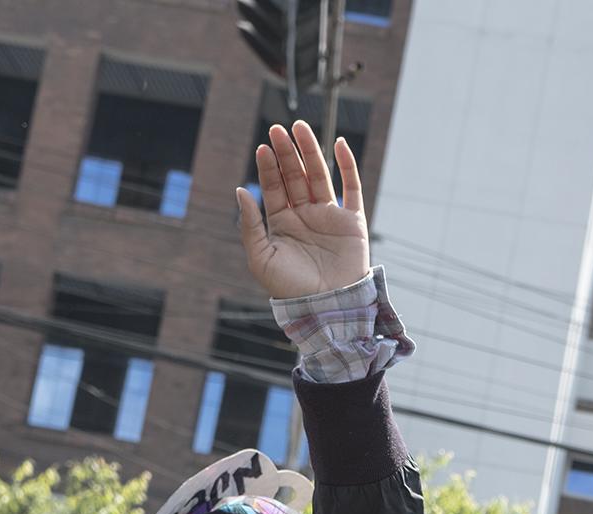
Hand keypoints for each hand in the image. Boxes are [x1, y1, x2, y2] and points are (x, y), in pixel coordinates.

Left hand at [237, 121, 369, 300]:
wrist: (326, 307)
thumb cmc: (290, 289)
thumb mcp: (260, 258)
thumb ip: (250, 225)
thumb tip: (240, 190)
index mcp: (282, 224)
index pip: (274, 187)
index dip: (268, 167)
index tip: (263, 148)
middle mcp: (305, 216)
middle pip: (295, 176)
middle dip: (286, 153)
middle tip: (278, 130)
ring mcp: (329, 216)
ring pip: (319, 175)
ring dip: (310, 151)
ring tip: (299, 128)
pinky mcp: (351, 222)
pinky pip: (352, 187)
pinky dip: (347, 165)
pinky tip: (338, 144)